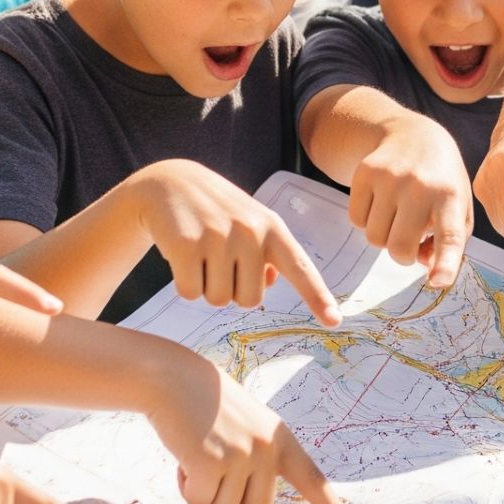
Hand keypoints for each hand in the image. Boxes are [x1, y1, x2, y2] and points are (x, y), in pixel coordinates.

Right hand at [129, 161, 340, 324]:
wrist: (170, 182)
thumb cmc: (217, 213)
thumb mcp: (250, 225)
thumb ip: (267, 254)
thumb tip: (269, 283)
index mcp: (273, 228)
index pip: (300, 267)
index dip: (317, 296)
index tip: (334, 321)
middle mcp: (250, 231)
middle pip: (250, 301)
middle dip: (232, 290)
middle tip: (219, 260)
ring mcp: (218, 236)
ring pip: (218, 300)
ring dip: (206, 286)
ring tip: (201, 253)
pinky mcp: (186, 244)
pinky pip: (190, 293)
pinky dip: (184, 284)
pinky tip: (182, 256)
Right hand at [151, 357, 352, 503]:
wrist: (176, 378)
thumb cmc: (208, 406)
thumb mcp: (249, 426)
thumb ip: (259, 459)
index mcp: (281, 439)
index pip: (311, 478)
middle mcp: (267, 448)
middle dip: (231, 498)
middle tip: (215, 466)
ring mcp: (241, 455)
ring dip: (205, 491)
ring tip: (199, 452)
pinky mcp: (211, 462)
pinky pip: (199, 501)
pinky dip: (186, 487)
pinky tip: (184, 457)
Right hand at [348, 121, 471, 289]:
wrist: (413, 134)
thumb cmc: (441, 182)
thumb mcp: (458, 207)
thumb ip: (450, 244)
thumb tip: (425, 266)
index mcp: (450, 196)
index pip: (449, 235)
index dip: (445, 262)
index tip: (438, 281)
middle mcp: (420, 186)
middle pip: (399, 248)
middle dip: (402, 255)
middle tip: (409, 240)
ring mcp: (389, 178)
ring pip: (374, 239)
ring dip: (384, 236)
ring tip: (397, 215)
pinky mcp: (364, 173)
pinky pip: (355, 221)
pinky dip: (367, 220)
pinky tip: (381, 203)